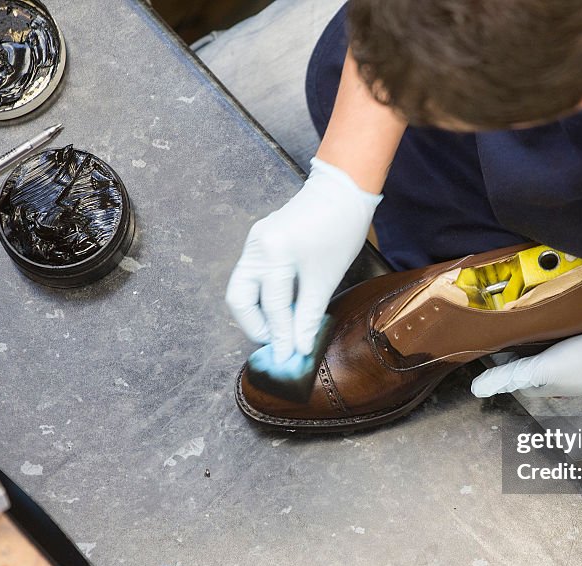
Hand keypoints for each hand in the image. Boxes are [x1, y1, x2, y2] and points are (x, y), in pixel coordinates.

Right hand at [226, 158, 381, 361]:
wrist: (341, 191)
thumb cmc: (340, 230)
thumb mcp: (326, 277)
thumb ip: (308, 314)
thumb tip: (299, 347)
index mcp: (274, 252)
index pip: (272, 305)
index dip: (280, 335)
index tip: (287, 358)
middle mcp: (256, 247)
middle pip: (239, 298)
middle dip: (255, 326)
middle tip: (275, 344)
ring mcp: (253, 242)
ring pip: (242, 288)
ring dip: (257, 313)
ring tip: (279, 330)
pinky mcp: (259, 241)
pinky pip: (252, 276)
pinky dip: (263, 297)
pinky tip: (281, 309)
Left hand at [471, 324, 581, 409]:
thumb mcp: (545, 368)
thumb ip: (513, 376)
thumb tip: (477, 390)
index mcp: (540, 383)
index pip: (509, 375)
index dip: (494, 364)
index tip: (480, 344)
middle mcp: (554, 376)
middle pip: (523, 364)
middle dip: (510, 350)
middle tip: (496, 327)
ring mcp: (571, 363)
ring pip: (541, 352)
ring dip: (528, 340)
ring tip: (515, 319)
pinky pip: (560, 341)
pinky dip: (549, 332)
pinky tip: (549, 319)